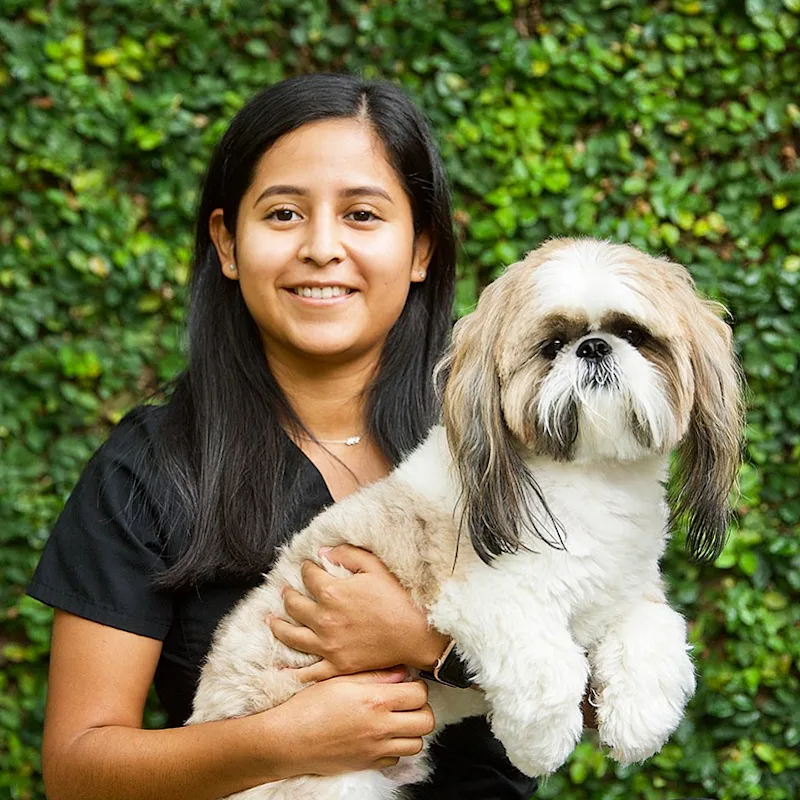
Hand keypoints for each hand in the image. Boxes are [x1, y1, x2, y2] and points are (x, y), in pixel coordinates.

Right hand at [266, 667, 434, 775]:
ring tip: (397, 718)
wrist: (288, 740)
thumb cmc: (309, 706)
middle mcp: (380, 727)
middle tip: (407, 701)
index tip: (407, 683)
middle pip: (425, 721)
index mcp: (374, 700)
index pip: (419, 694)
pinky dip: (395, 748)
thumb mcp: (340, 679)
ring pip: (417, 744)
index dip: (417, 686)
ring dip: (411, 730)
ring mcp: (376, 749)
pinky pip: (397, 759)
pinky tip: (381, 735)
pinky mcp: (368, 765)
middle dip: (421, 709)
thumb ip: (374, 675)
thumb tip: (401, 672)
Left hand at [270, 544, 448, 681]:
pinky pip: (309, 671)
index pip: (308, 576)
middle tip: (286, 591)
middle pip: (294, 604)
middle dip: (288, 594)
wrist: (417, 634)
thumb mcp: (375, 567)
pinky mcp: (337, 665)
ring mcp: (328, 645)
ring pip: (292, 636)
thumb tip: (323, 552)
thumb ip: (347, 555)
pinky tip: (282, 667)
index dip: (307, 569)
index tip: (309, 567)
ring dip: (278, 626)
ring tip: (272, 620)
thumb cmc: (398, 598)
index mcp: (332, 592)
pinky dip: (293, 670)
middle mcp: (324, 619)